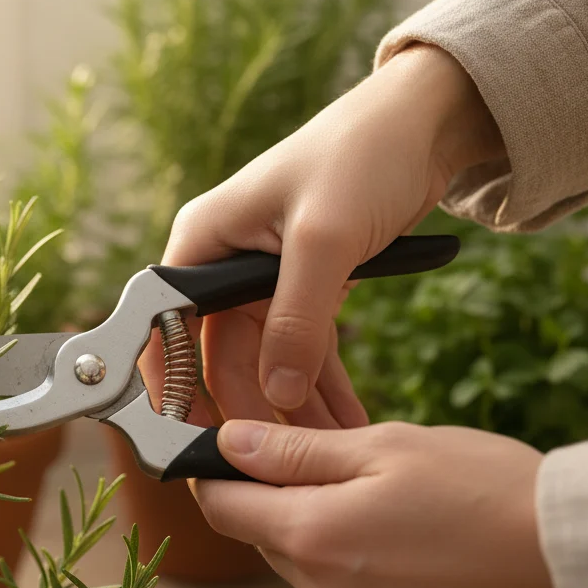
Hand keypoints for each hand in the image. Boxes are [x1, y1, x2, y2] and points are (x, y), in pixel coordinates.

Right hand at [155, 45, 502, 423]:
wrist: (424, 121)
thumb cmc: (361, 154)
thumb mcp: (323, 238)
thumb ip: (297, 318)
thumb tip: (279, 393)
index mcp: (203, 244)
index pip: (164, 332)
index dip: (172, 391)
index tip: (192, 443)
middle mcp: (223, 266)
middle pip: (218, 360)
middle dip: (252, 413)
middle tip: (279, 466)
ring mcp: (263, 281)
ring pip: (264, 364)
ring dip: (294, 409)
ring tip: (325, 456)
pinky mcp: (304, 289)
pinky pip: (303, 351)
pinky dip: (322, 386)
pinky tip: (344, 425)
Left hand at [195, 419, 561, 587]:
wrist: (572, 561)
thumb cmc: (486, 490)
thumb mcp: (385, 447)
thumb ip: (296, 450)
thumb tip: (227, 443)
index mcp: (310, 537)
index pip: (221, 506)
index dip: (213, 470)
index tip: (227, 444)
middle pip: (263, 534)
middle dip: (277, 494)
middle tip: (332, 456)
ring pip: (305, 563)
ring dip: (321, 527)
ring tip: (386, 494)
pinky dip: (358, 559)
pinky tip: (408, 535)